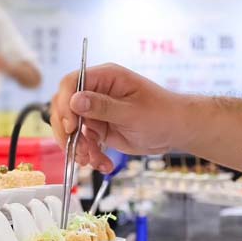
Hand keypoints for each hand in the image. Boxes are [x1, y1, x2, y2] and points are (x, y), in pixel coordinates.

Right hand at [49, 63, 180, 173]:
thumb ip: (102, 107)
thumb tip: (75, 100)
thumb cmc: (162, 113)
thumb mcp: (132, 111)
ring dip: (78, 146)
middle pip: (65, 106)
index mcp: (106, 77)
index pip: (71, 83)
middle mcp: (97, 91)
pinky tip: (102, 163)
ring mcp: (96, 111)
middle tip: (78, 148)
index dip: (66, 103)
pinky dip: (89, 154)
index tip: (71, 126)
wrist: (176, 130)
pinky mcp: (99, 128)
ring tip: (92, 159)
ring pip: (72, 128)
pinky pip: (84, 141)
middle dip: (68, 130)